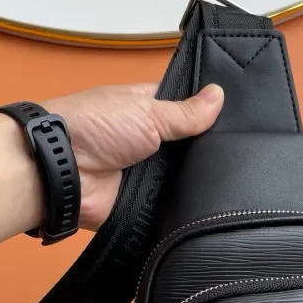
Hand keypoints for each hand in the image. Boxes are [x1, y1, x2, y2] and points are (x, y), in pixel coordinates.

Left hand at [45, 83, 223, 230]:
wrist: (63, 171)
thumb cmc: (93, 127)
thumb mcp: (148, 111)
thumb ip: (185, 112)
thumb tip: (219, 96)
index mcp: (146, 111)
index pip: (185, 110)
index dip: (207, 115)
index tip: (238, 119)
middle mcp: (146, 142)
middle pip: (187, 148)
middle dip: (205, 151)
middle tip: (237, 152)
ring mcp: (144, 174)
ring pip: (181, 179)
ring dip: (194, 180)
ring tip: (229, 178)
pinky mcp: (141, 204)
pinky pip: (169, 207)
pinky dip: (181, 206)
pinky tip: (207, 204)